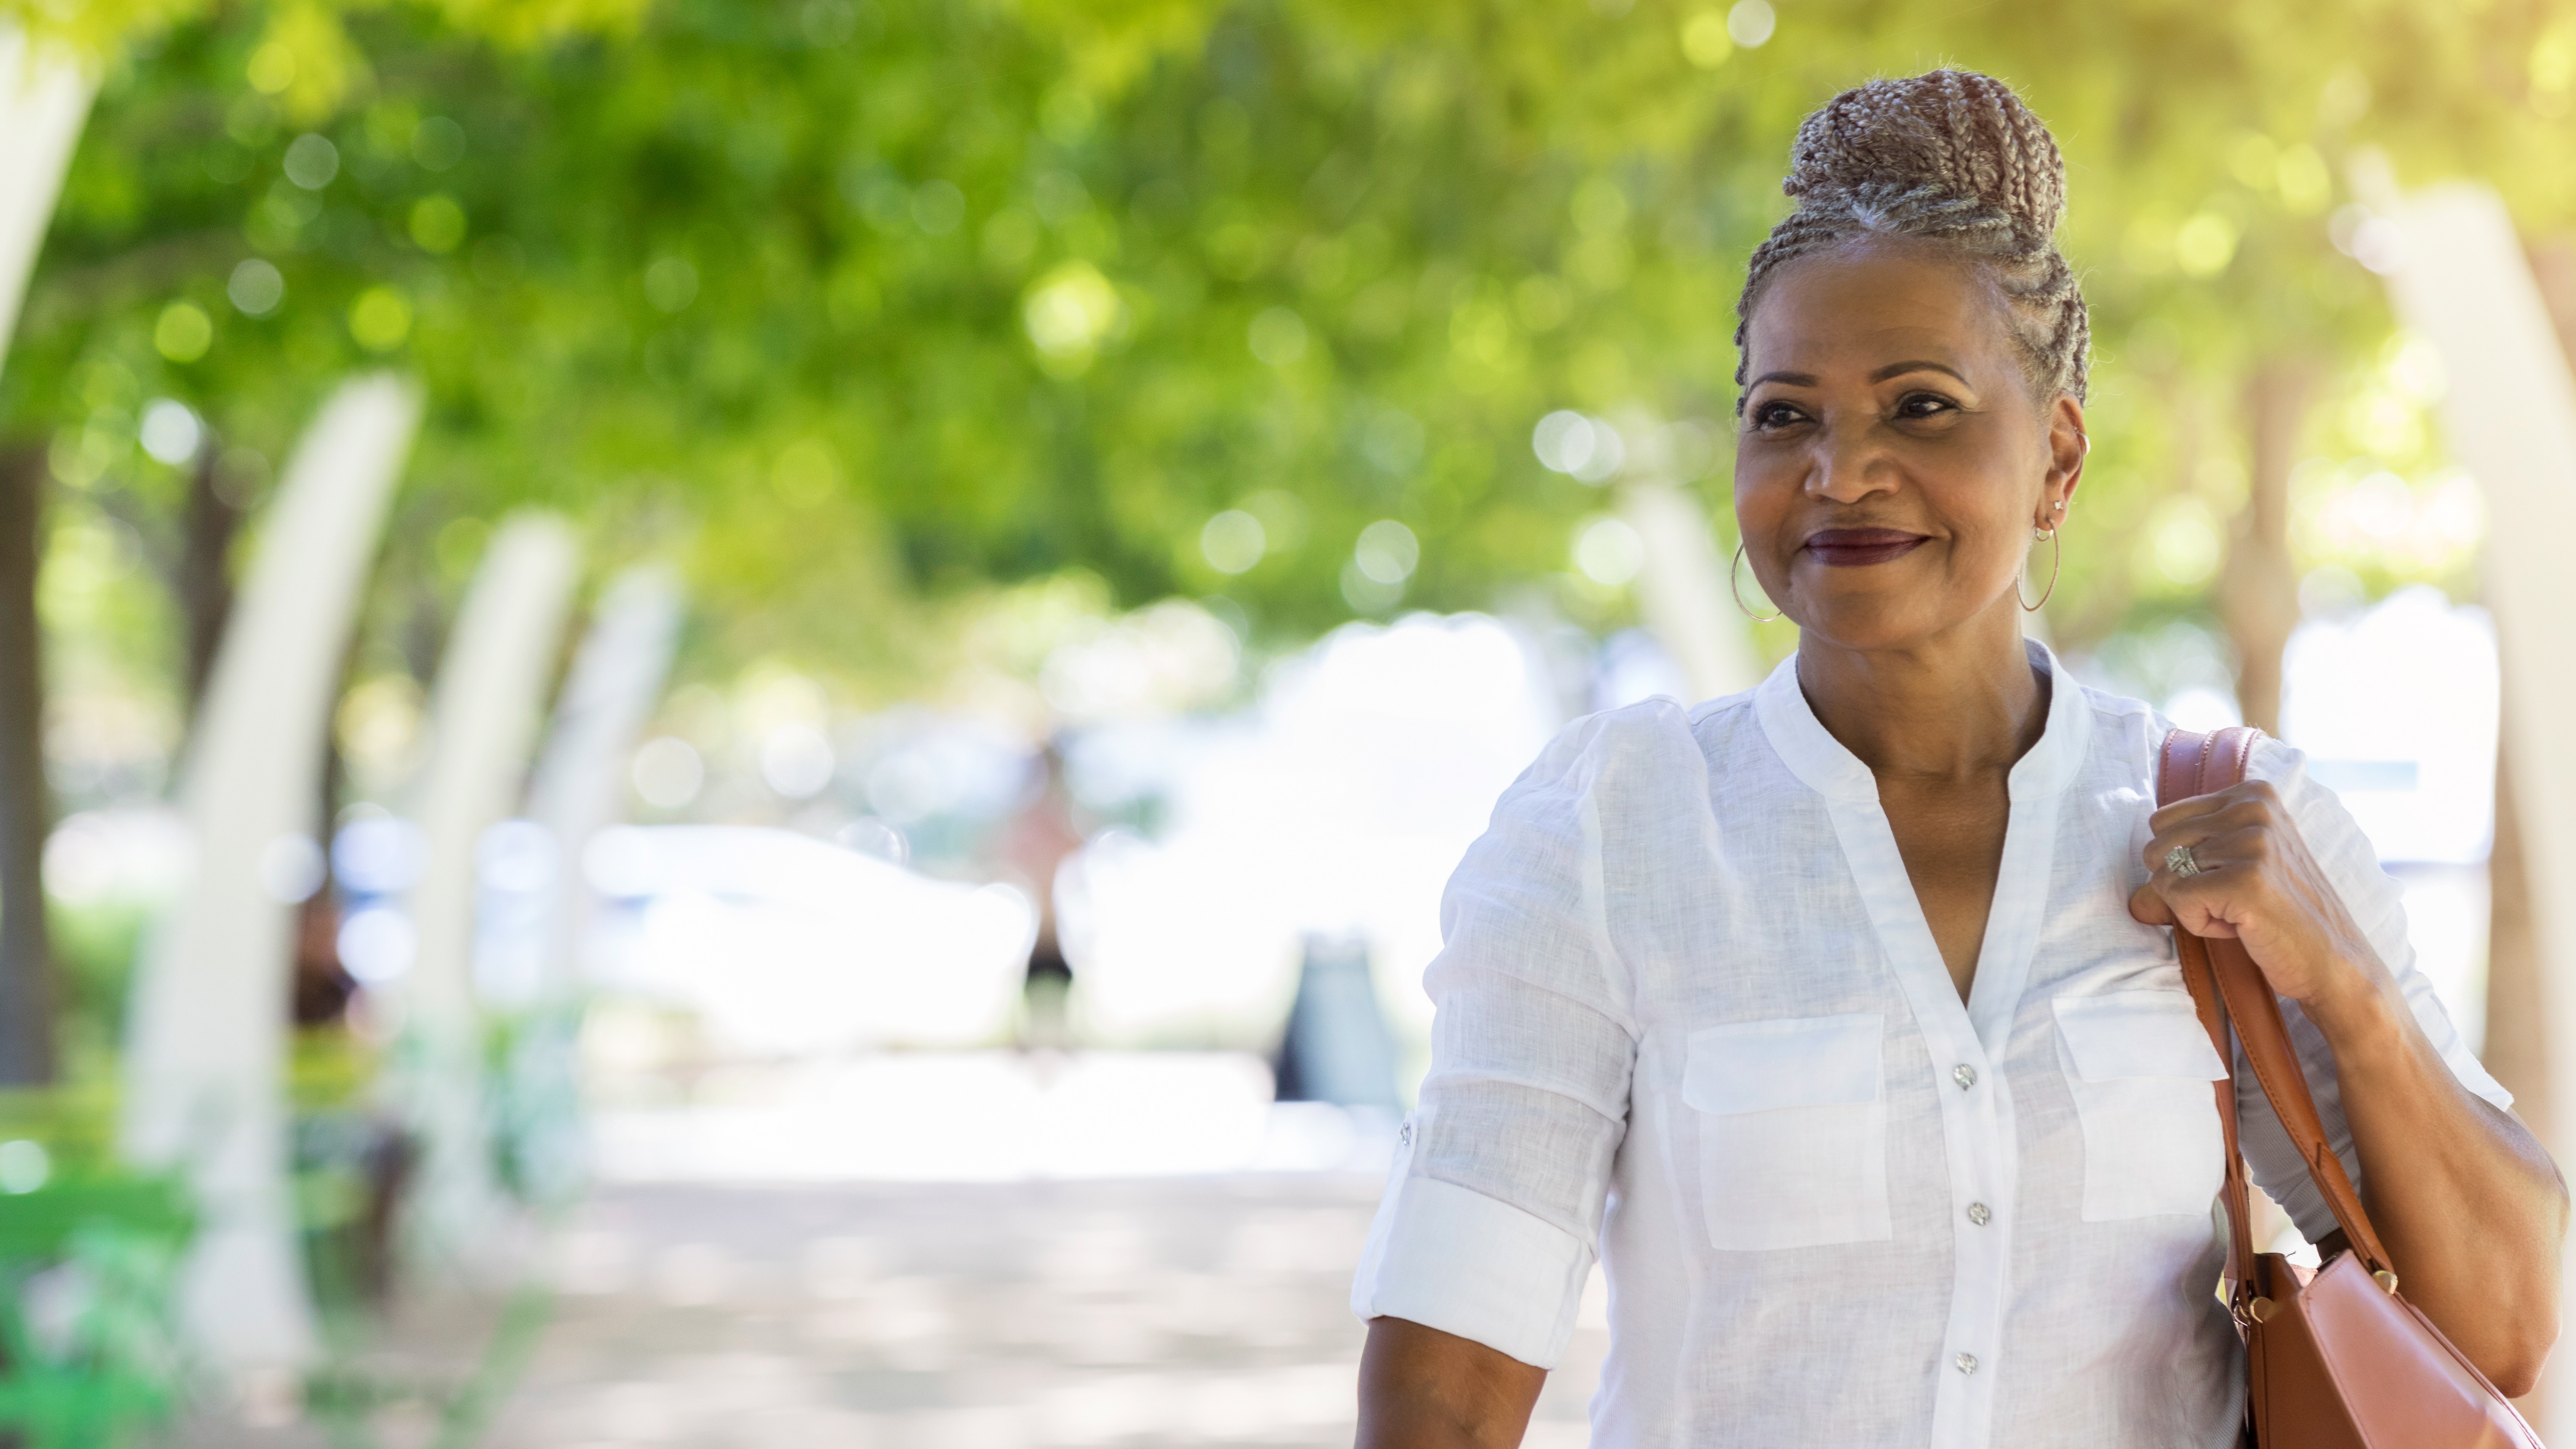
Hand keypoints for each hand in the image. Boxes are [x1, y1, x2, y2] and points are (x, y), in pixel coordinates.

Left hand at [2127, 780, 2387, 1008]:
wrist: (2335, 961)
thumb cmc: (2279, 917)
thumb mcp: (2227, 879)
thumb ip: (2174, 877)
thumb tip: (2132, 901)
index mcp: (2251, 794)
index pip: (2163, 822)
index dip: (2185, 862)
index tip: (2231, 879)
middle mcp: (2253, 808)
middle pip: (2156, 847)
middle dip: (2185, 884)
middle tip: (2235, 901)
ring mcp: (2252, 841)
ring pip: (2163, 876)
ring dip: (2194, 906)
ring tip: (2241, 912)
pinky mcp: (2246, 879)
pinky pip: (2177, 900)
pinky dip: (2199, 924)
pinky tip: (2241, 927)